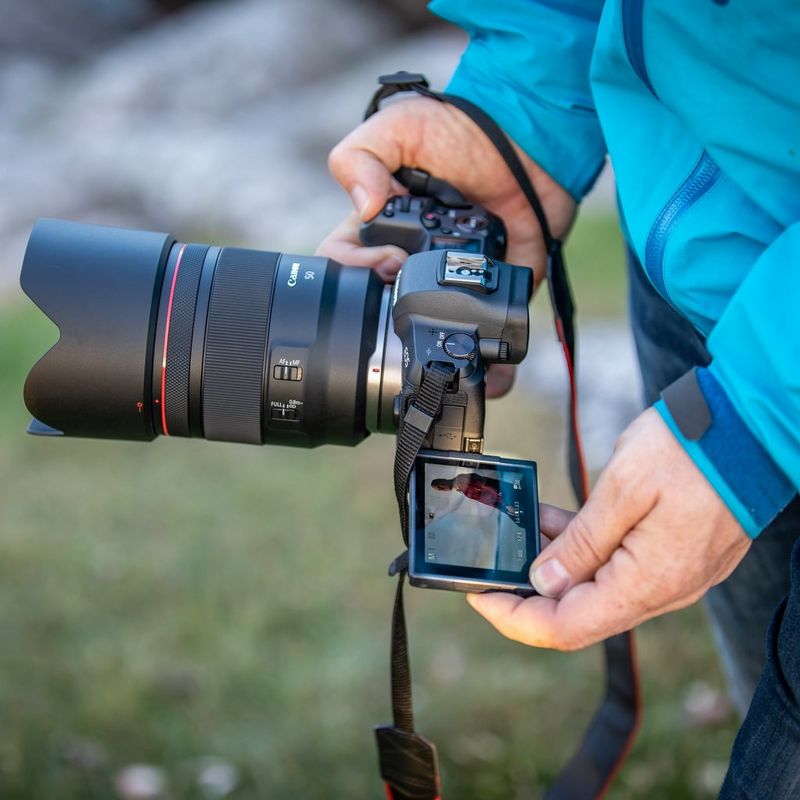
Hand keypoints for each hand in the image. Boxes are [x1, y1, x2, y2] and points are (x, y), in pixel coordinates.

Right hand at [316, 96, 575, 396]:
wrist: (533, 137)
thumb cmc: (461, 126)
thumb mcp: (397, 127)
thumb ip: (362, 157)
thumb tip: (363, 208)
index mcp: (381, 230)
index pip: (346, 267)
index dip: (352, 276)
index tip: (381, 264)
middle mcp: (413, 261)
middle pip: (386, 310)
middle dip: (391, 326)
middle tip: (409, 299)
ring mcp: (455, 279)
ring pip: (437, 332)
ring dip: (438, 355)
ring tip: (445, 370)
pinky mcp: (495, 288)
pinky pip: (490, 331)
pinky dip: (494, 362)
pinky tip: (492, 380)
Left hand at [468, 408, 751, 649]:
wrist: (750, 427)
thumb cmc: (694, 450)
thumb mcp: (622, 490)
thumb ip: (580, 543)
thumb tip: (542, 580)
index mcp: (648, 583)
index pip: (566, 627)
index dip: (515, 618)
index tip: (480, 595)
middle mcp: (662, 590)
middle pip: (579, 612)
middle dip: (530, 590)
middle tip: (495, 561)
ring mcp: (672, 575)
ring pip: (597, 587)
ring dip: (557, 563)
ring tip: (524, 527)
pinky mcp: (675, 556)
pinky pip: (619, 567)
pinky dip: (586, 549)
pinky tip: (561, 521)